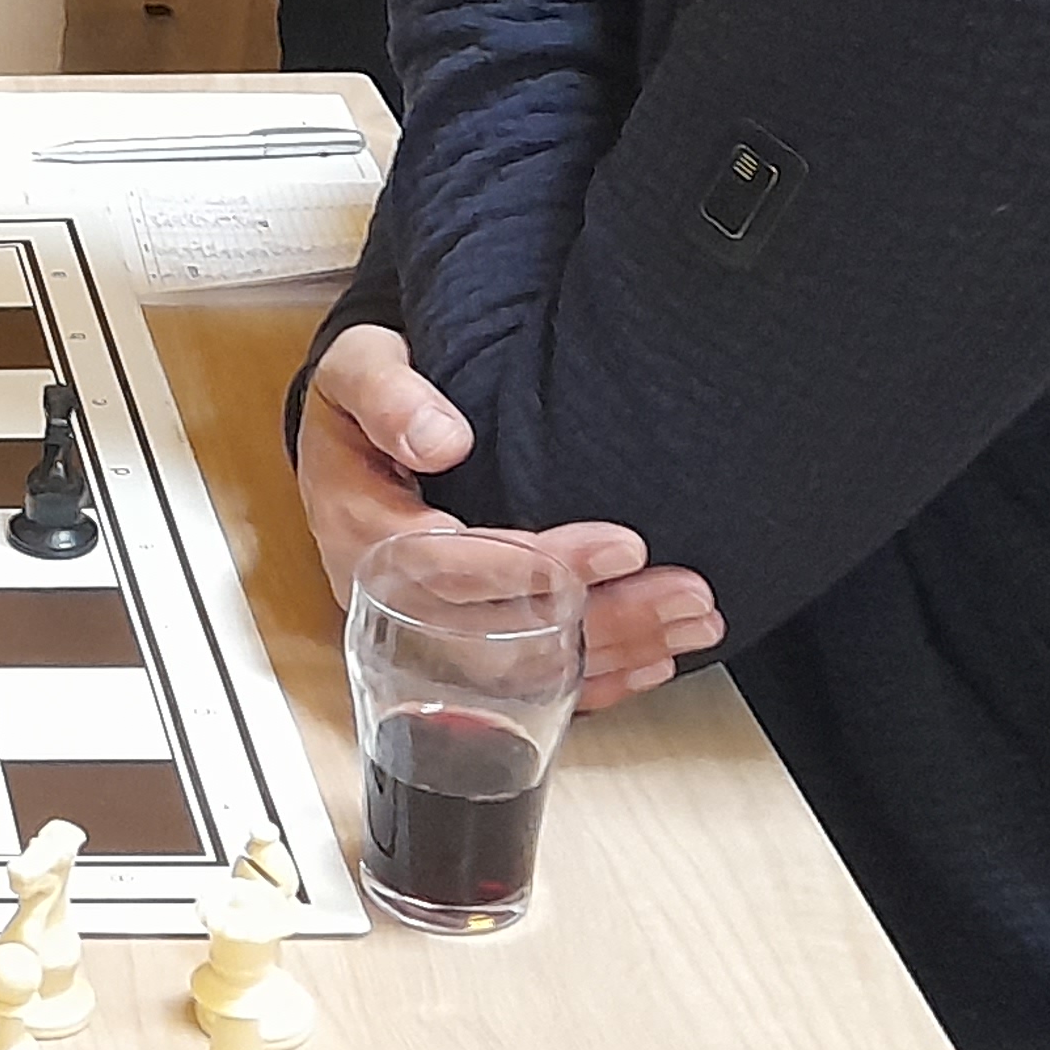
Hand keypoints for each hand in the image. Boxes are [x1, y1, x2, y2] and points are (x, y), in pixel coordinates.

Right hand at [299, 324, 721, 711]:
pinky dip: (594, 678)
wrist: (355, 434)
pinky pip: (526, 679)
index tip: (621, 545)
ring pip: (523, 665)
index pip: (446, 569)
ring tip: (694, 621)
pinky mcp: (458, 643)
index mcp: (362, 535)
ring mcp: (425, 632)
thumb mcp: (357, 371)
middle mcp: (391, 601)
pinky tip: (652, 661)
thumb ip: (387, 395)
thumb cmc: (360, 404)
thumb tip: (443, 441)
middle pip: (497, 634)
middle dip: (600, 619)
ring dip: (615, 649)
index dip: (533, 566)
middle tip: (686, 594)